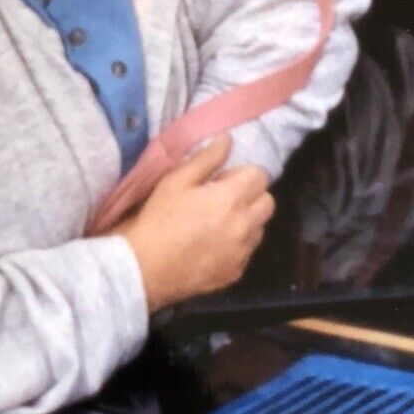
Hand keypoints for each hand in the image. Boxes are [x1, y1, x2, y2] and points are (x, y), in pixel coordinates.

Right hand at [115, 134, 274, 313]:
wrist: (145, 269)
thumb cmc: (159, 219)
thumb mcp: (177, 181)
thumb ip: (207, 158)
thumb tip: (228, 139)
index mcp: (233, 198)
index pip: (260, 175)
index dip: (241, 174)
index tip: (221, 180)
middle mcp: (245, 225)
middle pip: (267, 202)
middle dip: (251, 196)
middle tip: (223, 199)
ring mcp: (243, 252)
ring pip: (260, 228)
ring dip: (247, 221)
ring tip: (218, 223)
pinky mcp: (236, 273)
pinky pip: (247, 252)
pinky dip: (237, 245)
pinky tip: (213, 246)